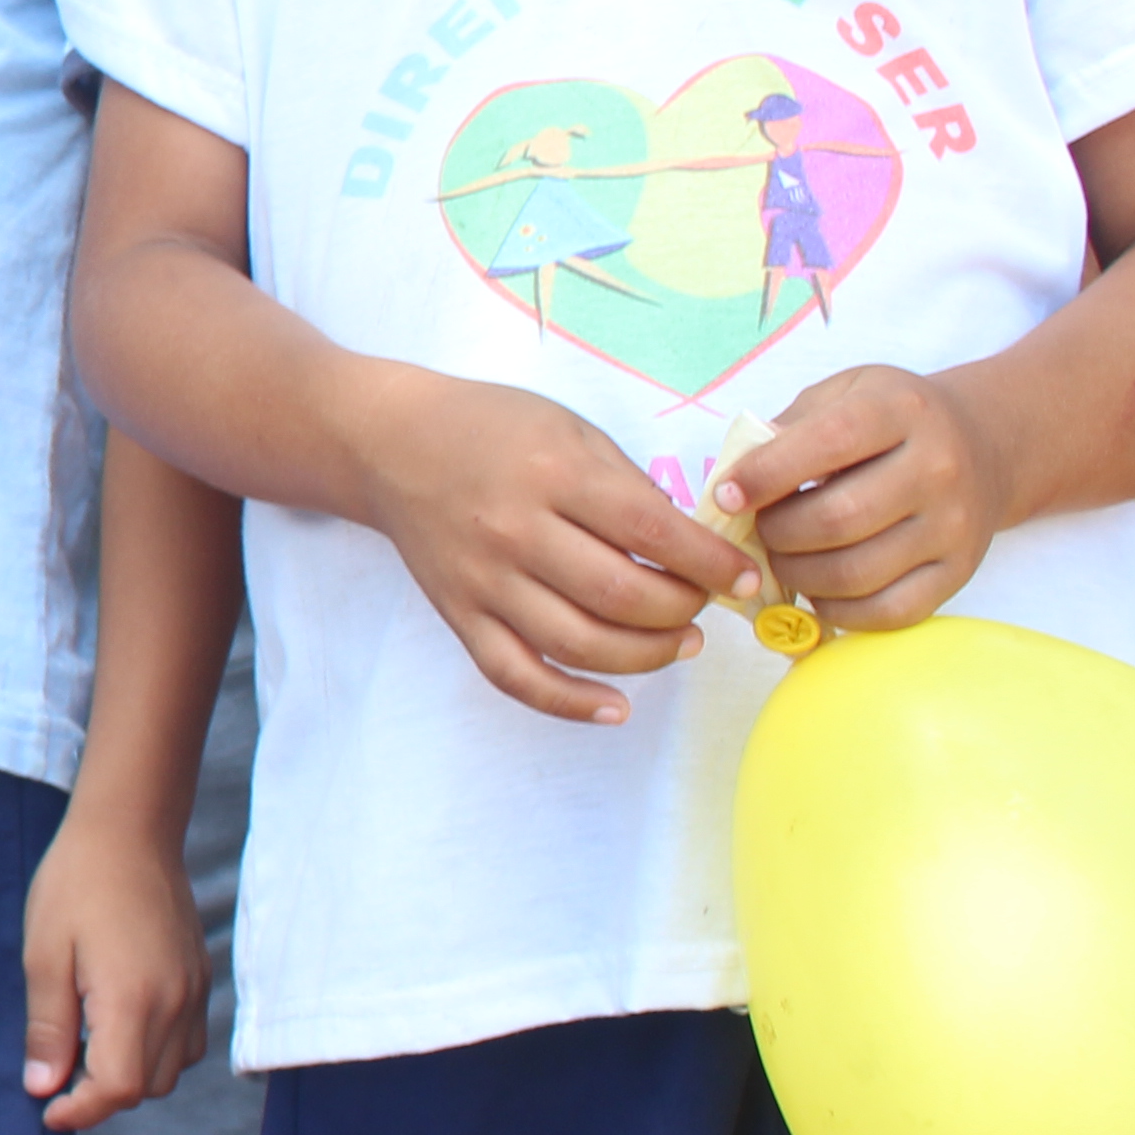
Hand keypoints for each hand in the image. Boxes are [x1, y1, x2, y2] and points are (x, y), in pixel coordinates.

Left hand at [20, 810, 203, 1132]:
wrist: (130, 829)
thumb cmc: (77, 883)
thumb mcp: (44, 955)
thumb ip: (47, 1028)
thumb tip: (43, 1087)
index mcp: (133, 999)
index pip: (118, 1089)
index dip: (81, 1111)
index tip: (48, 1109)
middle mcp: (175, 1002)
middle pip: (146, 1088)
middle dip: (102, 1096)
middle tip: (58, 1075)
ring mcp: (194, 991)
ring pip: (171, 1071)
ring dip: (130, 1076)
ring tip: (85, 1049)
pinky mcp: (200, 978)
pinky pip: (187, 1042)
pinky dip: (156, 1052)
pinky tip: (119, 1026)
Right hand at [352, 375, 752, 723]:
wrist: (388, 443)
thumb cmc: (490, 427)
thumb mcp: (569, 429)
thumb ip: (628, 486)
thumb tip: (693, 546)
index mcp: (553, 473)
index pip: (651, 530)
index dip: (710, 562)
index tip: (745, 576)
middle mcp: (516, 531)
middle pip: (620, 595)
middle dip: (683, 610)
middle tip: (705, 606)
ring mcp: (484, 580)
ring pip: (579, 644)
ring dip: (646, 656)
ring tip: (680, 644)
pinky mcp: (460, 615)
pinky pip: (516, 675)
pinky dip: (569, 702)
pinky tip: (616, 706)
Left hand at [721, 364, 1014, 631]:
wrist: (985, 444)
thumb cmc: (891, 419)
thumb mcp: (844, 395)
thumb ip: (788, 428)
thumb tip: (733, 482)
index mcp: (901, 410)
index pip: (828, 443)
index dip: (765, 475)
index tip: (726, 495)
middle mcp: (938, 467)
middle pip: (837, 520)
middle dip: (777, 533)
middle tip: (760, 529)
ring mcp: (953, 525)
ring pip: (856, 573)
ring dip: (798, 575)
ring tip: (785, 556)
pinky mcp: (960, 572)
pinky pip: (886, 612)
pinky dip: (837, 610)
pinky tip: (819, 588)